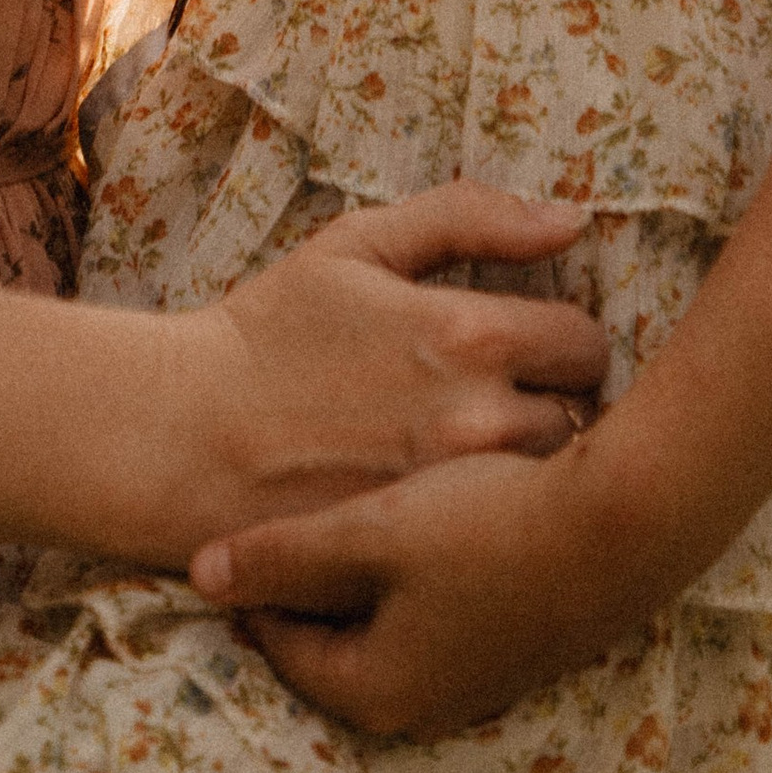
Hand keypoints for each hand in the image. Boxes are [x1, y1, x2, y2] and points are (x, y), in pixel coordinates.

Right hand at [157, 183, 608, 563]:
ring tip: (486, 452)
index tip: (529, 344)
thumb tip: (571, 219)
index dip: (562, 338)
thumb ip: (469, 216)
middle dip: (557, 402)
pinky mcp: (429, 556)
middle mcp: (478, 421)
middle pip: (584, 417)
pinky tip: (461, 503)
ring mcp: (456, 498)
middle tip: (510, 399)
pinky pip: (503, 536)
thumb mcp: (358, 245)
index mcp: (469, 333)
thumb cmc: (270, 331)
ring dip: (533, 464)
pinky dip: (494, 518)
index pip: (586, 340)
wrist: (185, 437)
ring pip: (551, 482)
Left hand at [192, 446, 651, 740]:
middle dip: (311, 576)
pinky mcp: (516, 640)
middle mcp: (425, 702)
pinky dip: (419, 566)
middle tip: (291, 500)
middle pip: (335, 636)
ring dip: (368, 569)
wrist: (627, 525)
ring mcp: (477, 677)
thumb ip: (282, 557)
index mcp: (376, 689)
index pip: (281, 642)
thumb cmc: (487, 525)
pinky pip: (438, 608)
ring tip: (356, 494)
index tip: (238, 512)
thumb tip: (198, 575)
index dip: (255, 576)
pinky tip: (428, 502)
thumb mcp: (371, 534)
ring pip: (389, 619)